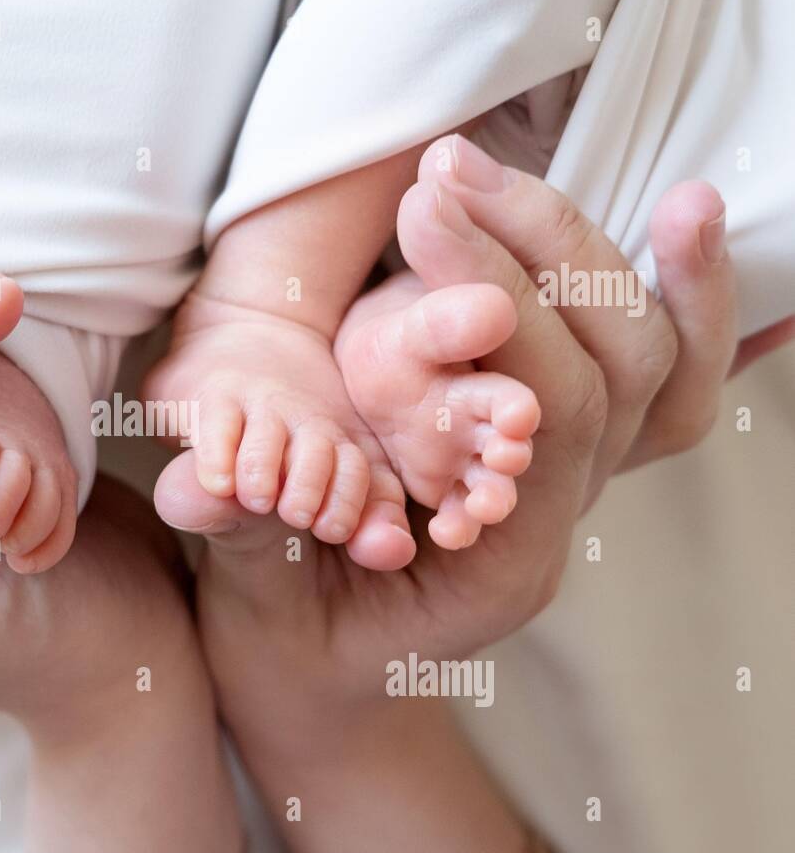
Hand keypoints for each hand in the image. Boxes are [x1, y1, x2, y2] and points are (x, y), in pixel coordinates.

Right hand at [158, 138, 781, 850]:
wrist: (327, 684)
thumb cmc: (296, 656)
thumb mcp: (260, 605)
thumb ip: (242, 539)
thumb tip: (203, 481)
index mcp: (505, 566)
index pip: (550, 412)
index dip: (492, 297)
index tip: (420, 211)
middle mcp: (557, 519)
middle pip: (615, 367)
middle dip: (539, 251)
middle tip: (442, 172)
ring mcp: (563, 481)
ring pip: (644, 358)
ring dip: (581, 251)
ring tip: (491, 167)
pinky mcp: (543, 449)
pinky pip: (631, 364)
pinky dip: (643, 286)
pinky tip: (648, 210)